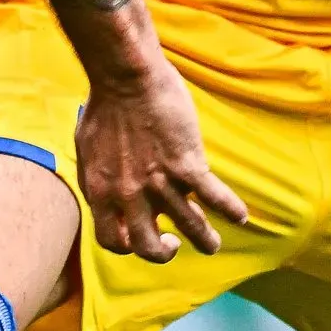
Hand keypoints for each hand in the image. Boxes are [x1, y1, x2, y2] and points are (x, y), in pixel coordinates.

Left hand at [74, 55, 249, 261]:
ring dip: (204, 240)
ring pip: (189, 226)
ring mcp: (160, 182)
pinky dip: (230, 209)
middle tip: (174, 244)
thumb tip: (107, 189)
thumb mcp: (88, 150)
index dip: (128, 246)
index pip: (112, 240)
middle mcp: (129, 195)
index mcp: (102, 192)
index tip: (141, 237)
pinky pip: (213, 196)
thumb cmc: (104, 104)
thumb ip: (98, 176)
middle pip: (147, 246)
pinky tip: (242, 216)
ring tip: (213, 245)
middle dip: (163, 253)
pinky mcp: (187, 165)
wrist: (125, 77)